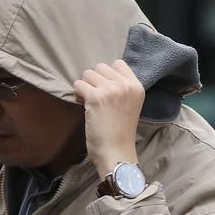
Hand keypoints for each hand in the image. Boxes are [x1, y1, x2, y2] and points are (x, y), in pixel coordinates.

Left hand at [72, 60, 144, 178]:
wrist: (116, 151)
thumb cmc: (120, 132)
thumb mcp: (129, 104)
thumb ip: (121, 88)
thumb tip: (100, 75)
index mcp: (137, 85)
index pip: (118, 63)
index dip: (107, 75)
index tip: (105, 89)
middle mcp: (125, 85)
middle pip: (100, 67)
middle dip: (94, 81)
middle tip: (95, 98)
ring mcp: (111, 90)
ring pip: (87, 74)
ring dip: (84, 86)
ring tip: (89, 102)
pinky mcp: (96, 98)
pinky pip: (78, 84)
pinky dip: (77, 94)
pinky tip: (83, 105)